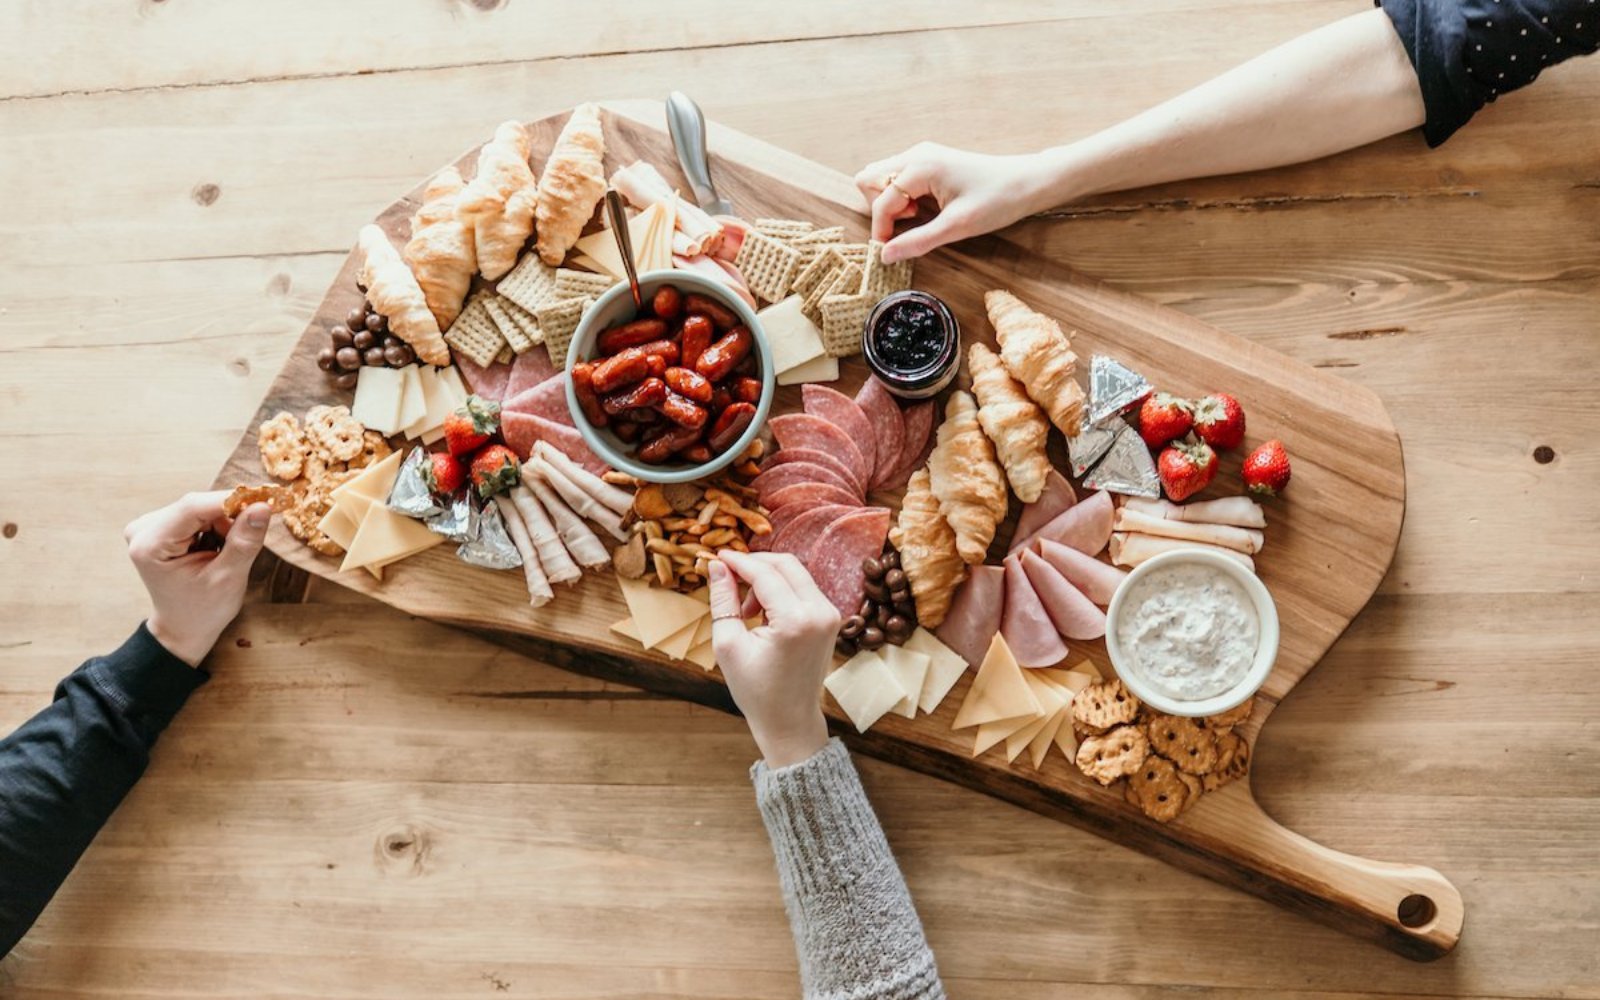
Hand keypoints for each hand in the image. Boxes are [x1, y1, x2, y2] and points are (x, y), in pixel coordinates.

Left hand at [123, 492, 272, 666]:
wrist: (183, 628)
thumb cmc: (202, 610)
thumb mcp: (228, 578)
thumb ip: (244, 540)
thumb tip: (263, 506)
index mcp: (150, 545)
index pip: (193, 507)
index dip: (231, 500)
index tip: (266, 500)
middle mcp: (143, 530)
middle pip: (197, 505)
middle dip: (229, 517)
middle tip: (250, 538)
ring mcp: (149, 527)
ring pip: (200, 508)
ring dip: (223, 523)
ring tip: (227, 553)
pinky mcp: (160, 527)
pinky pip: (196, 514)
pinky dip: (215, 526)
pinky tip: (217, 548)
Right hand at [709, 552, 840, 767]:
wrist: (789, 720)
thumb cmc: (756, 690)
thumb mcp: (728, 644)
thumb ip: (723, 600)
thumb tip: (716, 566)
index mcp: (795, 621)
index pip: (765, 573)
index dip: (738, 562)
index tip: (717, 556)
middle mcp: (820, 612)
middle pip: (785, 564)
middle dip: (755, 564)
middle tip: (728, 575)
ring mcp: (830, 615)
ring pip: (795, 573)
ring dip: (767, 578)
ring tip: (745, 609)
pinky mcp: (831, 618)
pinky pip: (803, 588)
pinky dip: (781, 590)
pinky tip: (762, 613)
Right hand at [856, 142, 1057, 262]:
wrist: (1027, 181)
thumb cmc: (997, 200)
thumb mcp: (957, 227)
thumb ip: (918, 241)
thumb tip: (885, 256)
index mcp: (921, 166)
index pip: (881, 200)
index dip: (881, 230)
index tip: (889, 252)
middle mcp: (916, 154)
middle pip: (869, 180)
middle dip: (881, 208)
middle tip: (911, 222)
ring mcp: (921, 154)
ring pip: (881, 177)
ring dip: (890, 201)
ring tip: (920, 215)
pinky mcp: (928, 160)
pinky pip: (898, 177)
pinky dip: (902, 196)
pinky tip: (926, 207)